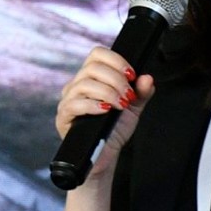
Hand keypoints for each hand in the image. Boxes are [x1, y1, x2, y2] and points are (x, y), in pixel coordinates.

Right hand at [55, 46, 155, 169]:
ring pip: (84, 84)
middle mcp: (77, 86)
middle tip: (128, 96)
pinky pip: (75, 104)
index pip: (97, 54)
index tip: (131, 75)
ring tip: (120, 105)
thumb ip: (141, 92)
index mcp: (91, 78)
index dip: (116, 60)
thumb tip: (147, 77)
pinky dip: (93, 105)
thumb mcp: (133, 108)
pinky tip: (106, 111)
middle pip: (92, 67)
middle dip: (116, 80)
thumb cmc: (115, 130)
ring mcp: (68, 100)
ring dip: (108, 93)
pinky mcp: (64, 117)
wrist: (105, 156)